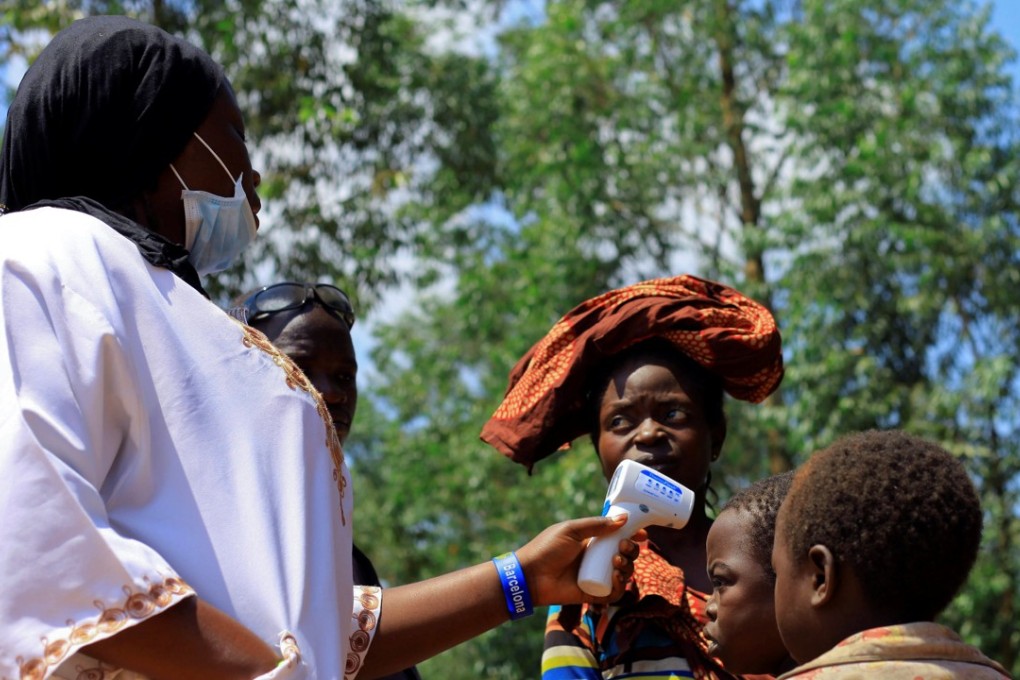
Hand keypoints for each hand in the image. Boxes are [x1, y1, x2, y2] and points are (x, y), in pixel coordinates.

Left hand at [516, 515, 641, 606]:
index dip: (632, 535)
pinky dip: (621, 586)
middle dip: (630, 550)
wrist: (530, 575)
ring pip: (624, 573)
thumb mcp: (571, 530)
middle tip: (623, 547)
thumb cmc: (547, 549)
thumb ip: (597, 525)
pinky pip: (615, 593)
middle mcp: (596, 559)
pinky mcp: (593, 594)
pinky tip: (617, 578)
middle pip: (624, 555)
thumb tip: (624, 518)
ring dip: (627, 567)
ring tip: (617, 563)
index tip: (642, 533)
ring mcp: (596, 577)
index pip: (617, 537)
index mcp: (591, 541)